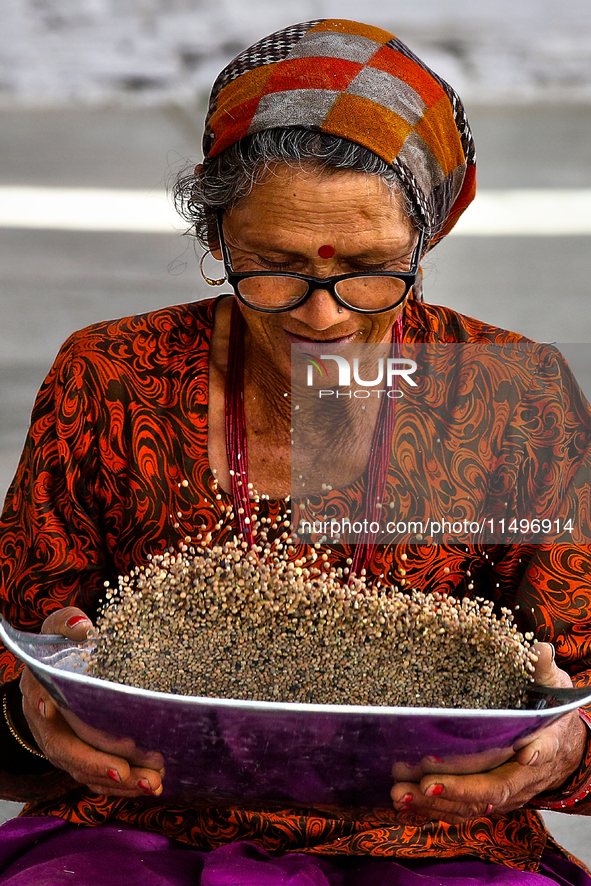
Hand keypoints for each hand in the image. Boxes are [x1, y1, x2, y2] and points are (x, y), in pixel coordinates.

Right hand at [19, 606, 164, 796]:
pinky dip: (123, 787)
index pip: (40, 703)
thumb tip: (83, 627)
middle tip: (128, 770)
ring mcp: (62, 745)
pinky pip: (98, 778)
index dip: (47, 710)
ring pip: (85, 771)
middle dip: (97, 763)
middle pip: (67, 750)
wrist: (52, 673)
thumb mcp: (58, 631)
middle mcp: (47, 725)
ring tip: (151, 782)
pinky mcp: (80, 758)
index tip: (55, 714)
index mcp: (39, 690)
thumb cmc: (59, 650)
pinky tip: (152, 787)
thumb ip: (67, 625)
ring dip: (118, 781)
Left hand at [391, 643, 587, 822]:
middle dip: (459, 789)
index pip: (540, 752)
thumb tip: (541, 650)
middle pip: (494, 789)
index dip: (531, 754)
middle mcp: (523, 776)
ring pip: (473, 806)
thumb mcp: (552, 687)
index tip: (522, 753)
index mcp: (544, 744)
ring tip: (403, 794)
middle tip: (426, 783)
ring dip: (437, 805)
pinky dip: (433, 812)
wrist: (562, 748)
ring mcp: (505, 792)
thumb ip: (544, 671)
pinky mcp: (487, 798)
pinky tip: (405, 803)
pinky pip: (461, 811)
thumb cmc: (550, 713)